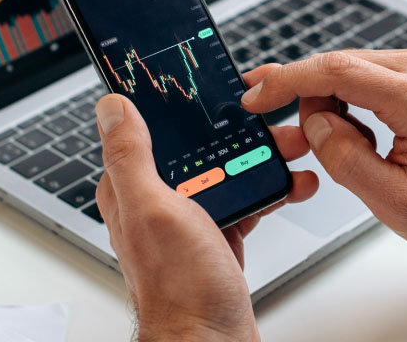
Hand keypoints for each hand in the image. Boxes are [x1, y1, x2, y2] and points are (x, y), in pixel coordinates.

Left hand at [94, 68, 318, 341]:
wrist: (212, 341)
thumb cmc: (180, 289)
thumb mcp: (154, 209)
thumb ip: (131, 156)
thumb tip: (111, 104)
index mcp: (133, 189)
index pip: (152, 128)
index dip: (184, 105)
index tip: (215, 89)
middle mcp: (158, 202)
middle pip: (200, 147)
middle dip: (241, 133)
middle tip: (275, 126)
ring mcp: (190, 220)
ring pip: (228, 171)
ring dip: (264, 159)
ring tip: (294, 152)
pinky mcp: (218, 237)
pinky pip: (247, 200)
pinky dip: (272, 191)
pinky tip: (293, 186)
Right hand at [241, 50, 406, 263]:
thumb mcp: (397, 202)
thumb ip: (348, 161)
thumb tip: (315, 124)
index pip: (339, 71)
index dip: (289, 81)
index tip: (256, 95)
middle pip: (337, 65)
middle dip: (303, 99)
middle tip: (292, 142)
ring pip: (345, 70)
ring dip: (327, 106)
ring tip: (341, 149)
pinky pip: (361, 76)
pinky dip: (345, 103)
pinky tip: (355, 136)